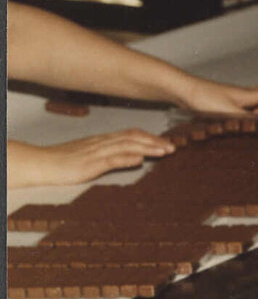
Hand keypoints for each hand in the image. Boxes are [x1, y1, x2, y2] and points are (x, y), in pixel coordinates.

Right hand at [8, 133, 172, 187]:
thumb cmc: (65, 161)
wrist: (41, 163)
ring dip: (147, 148)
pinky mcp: (88, 164)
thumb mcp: (93, 156)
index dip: (151, 137)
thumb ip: (115, 156)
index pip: (131, 134)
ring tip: (164, 151)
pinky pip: (110, 159)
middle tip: (174, 147)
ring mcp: (95, 152)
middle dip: (155, 142)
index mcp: (103, 140)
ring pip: (125, 146)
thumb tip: (138, 157)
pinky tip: (139, 159)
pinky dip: (126, 158)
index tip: (168, 143)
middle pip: (133, 138)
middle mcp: (102, 143)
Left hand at [178, 77, 257, 116]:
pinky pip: (248, 108)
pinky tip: (251, 122)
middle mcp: (244, 96)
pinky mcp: (225, 104)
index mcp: (249, 96)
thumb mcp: (229, 113)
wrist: (183, 90)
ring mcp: (234, 99)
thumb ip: (248, 121)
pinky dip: (256, 114)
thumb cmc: (204, 98)